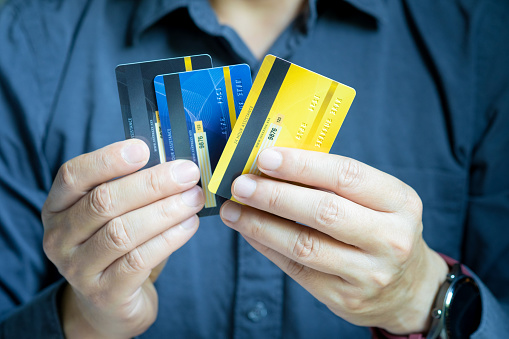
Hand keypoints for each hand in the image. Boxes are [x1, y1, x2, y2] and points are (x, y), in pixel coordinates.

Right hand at [42, 140, 203, 337]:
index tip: (143, 148)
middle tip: (187, 173)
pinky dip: (169, 238)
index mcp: (58, 208)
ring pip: (123, 231)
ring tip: (194, 199)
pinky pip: (139, 260)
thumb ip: (133, 188)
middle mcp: (59, 237)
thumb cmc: (118, 247)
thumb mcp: (115, 214)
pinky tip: (189, 225)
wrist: (110, 303)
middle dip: (152, 183)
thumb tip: (174, 164)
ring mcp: (78, 269)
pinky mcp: (105, 293)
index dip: (108, 159)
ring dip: (165, 210)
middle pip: (104, 201)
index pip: (73, 175)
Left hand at [220, 147, 448, 333]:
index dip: (302, 165)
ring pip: (304, 245)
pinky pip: (296, 269)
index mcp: (400, 202)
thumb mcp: (378, 200)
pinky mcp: (345, 298)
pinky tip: (249, 231)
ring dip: (261, 224)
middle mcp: (390, 238)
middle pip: (323, 211)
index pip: (347, 175)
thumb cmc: (383, 231)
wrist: (408, 288)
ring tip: (234, 210)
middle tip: (242, 184)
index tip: (266, 158)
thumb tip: (276, 165)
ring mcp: (369, 273)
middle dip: (275, 195)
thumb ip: (335, 182)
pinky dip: (267, 246)